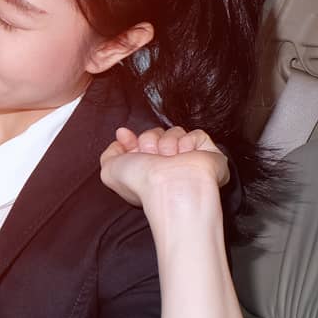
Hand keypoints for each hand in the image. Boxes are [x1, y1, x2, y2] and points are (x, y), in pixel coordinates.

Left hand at [99, 125, 229, 207]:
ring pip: (175, 131)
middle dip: (148, 141)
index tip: (124, 135)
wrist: (169, 186)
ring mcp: (187, 159)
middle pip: (155, 132)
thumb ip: (110, 154)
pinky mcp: (208, 154)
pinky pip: (197, 134)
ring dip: (167, 143)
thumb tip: (121, 138)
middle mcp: (165, 164)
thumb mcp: (109, 170)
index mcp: (146, 168)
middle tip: (152, 157)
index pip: (139, 142)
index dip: (130, 139)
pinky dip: (189, 143)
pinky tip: (185, 156)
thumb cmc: (140, 183)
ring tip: (169, 160)